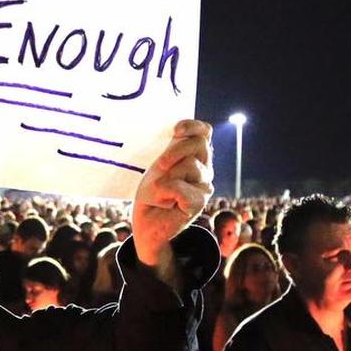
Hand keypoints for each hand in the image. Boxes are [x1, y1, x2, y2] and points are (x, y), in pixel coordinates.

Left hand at [132, 119, 213, 266]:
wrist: (146, 224)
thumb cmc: (150, 194)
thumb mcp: (157, 167)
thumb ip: (168, 150)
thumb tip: (173, 134)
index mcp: (195, 156)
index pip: (204, 132)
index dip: (192, 126)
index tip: (175, 131)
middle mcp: (204, 169)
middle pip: (199, 143)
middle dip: (176, 150)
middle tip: (159, 166)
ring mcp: (204, 186)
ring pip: (190, 164)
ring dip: (166, 175)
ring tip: (159, 190)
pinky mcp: (199, 202)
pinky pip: (180, 187)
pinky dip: (165, 191)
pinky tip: (163, 201)